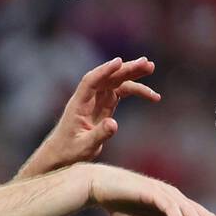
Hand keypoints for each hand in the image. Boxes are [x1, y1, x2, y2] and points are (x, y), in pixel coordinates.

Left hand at [24, 57, 159, 174]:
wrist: (62, 153)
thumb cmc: (70, 151)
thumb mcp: (85, 146)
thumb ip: (99, 135)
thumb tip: (114, 124)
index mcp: (79, 103)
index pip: (91, 81)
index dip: (105, 71)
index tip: (120, 62)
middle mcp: (88, 97)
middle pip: (108, 77)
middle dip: (126, 69)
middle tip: (146, 63)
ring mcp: (98, 99)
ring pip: (116, 81)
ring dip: (133, 74)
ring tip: (151, 68)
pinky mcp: (105, 105)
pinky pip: (122, 92)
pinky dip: (136, 91)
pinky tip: (152, 96)